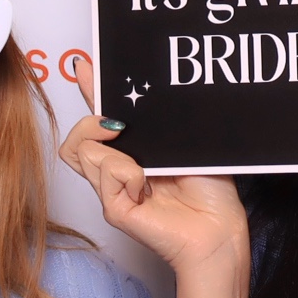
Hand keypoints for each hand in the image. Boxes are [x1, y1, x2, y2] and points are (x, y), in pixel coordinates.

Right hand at [59, 99, 248, 297]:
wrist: (220, 230)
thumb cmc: (211, 193)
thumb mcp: (187, 145)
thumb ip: (165, 123)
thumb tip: (151, 92)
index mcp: (135, 153)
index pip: (102, 120)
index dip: (91, 92)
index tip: (88, 67)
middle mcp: (118, 170)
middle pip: (78, 137)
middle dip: (90, 119)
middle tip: (118, 122)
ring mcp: (113, 190)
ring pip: (82, 152)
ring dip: (111, 149)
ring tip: (141, 164)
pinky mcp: (115, 208)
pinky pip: (104, 175)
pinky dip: (126, 173)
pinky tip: (148, 185)